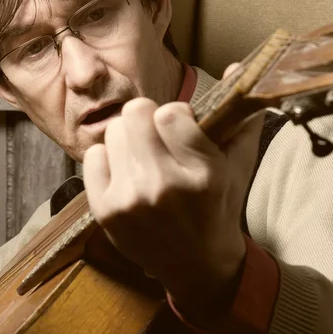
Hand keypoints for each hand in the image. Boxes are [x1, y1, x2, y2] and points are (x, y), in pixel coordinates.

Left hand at [83, 90, 262, 314]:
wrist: (197, 266)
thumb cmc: (218, 211)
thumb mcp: (238, 168)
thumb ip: (239, 118)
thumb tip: (236, 67)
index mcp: (202, 173)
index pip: (171, 112)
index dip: (175, 117)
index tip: (180, 131)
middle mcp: (164, 185)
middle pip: (135, 113)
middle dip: (147, 122)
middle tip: (156, 142)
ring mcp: (131, 200)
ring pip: (113, 132)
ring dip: (128, 141)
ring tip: (142, 161)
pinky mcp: (105, 210)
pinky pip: (92, 157)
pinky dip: (107, 161)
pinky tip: (125, 176)